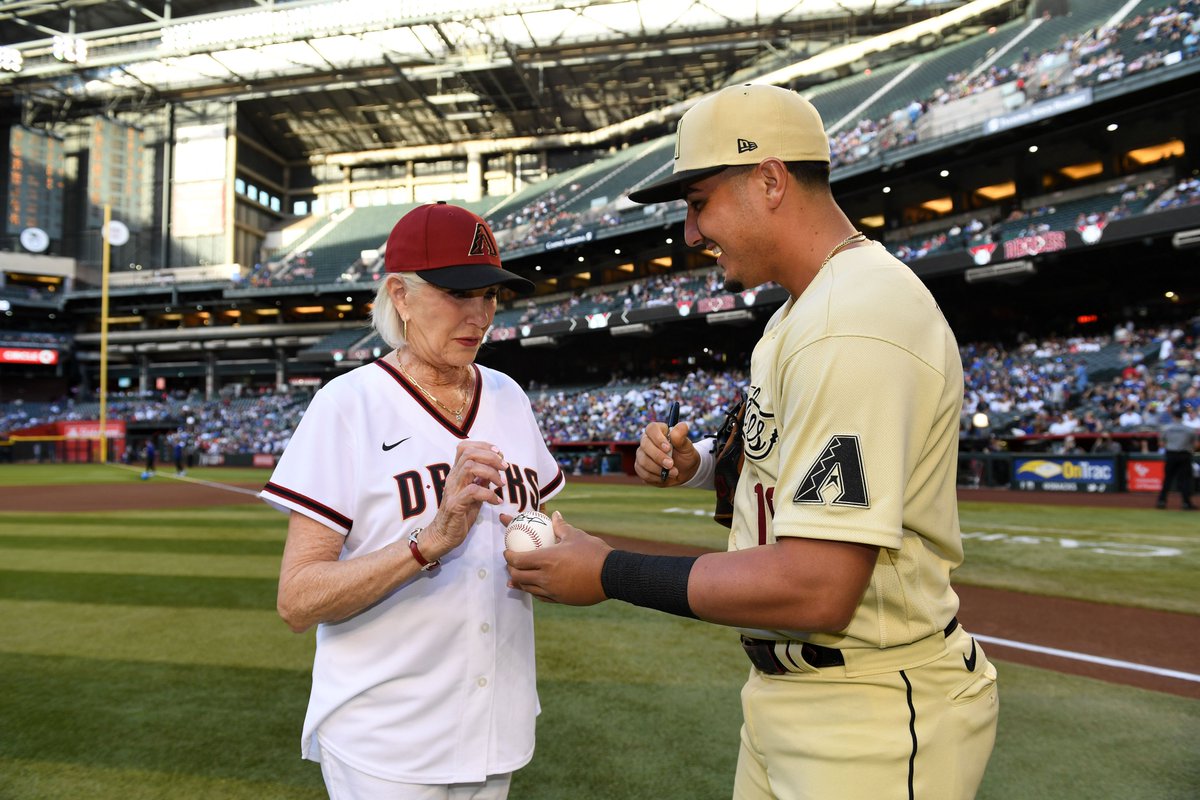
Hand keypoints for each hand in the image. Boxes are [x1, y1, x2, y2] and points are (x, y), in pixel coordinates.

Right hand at [421, 440, 506, 559]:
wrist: (442, 536)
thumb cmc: (459, 515)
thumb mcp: (474, 496)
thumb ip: (481, 482)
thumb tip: (493, 470)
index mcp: (456, 474)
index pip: (465, 448)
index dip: (483, 445)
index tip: (499, 453)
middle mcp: (453, 478)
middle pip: (469, 454)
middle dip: (490, 456)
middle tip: (504, 467)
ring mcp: (452, 490)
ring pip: (469, 467)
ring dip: (490, 472)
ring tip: (501, 483)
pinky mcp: (455, 505)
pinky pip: (473, 491)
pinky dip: (489, 494)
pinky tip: (496, 501)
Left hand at [505, 511, 611, 604]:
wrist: (611, 575)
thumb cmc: (593, 552)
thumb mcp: (576, 535)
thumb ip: (561, 526)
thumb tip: (555, 515)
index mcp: (546, 559)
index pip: (517, 560)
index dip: (508, 556)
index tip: (507, 551)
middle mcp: (545, 577)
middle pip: (518, 576)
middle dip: (511, 569)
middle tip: (512, 562)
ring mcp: (552, 591)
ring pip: (527, 588)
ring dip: (520, 581)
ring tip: (518, 576)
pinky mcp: (560, 599)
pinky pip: (540, 596)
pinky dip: (534, 590)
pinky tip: (534, 586)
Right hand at [634, 420, 698, 485]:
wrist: (684, 472)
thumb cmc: (685, 455)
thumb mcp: (687, 447)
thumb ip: (682, 438)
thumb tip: (682, 426)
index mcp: (658, 431)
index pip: (651, 429)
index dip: (657, 438)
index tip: (668, 448)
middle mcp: (647, 441)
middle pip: (645, 445)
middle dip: (658, 457)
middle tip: (671, 464)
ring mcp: (641, 454)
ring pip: (643, 461)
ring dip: (659, 469)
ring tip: (673, 473)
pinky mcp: (640, 467)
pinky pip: (643, 473)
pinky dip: (656, 477)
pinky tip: (665, 477)